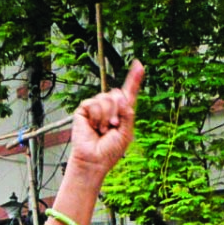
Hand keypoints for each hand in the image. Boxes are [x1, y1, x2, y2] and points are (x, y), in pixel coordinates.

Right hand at [68, 61, 143, 178]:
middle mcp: (109, 107)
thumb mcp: (126, 132)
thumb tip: (121, 97)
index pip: (128, 93)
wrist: (94, 160)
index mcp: (122, 112)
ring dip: (107, 116)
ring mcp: (96, 107)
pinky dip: (96, 116)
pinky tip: (94, 126)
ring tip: (103, 129)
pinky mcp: (84, 109)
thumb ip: (128, 113)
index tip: (139, 64)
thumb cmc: (110, 150)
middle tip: (113, 127)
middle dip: (117, 110)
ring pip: (106, 98)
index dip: (134, 79)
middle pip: (117, 93)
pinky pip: (93, 103)